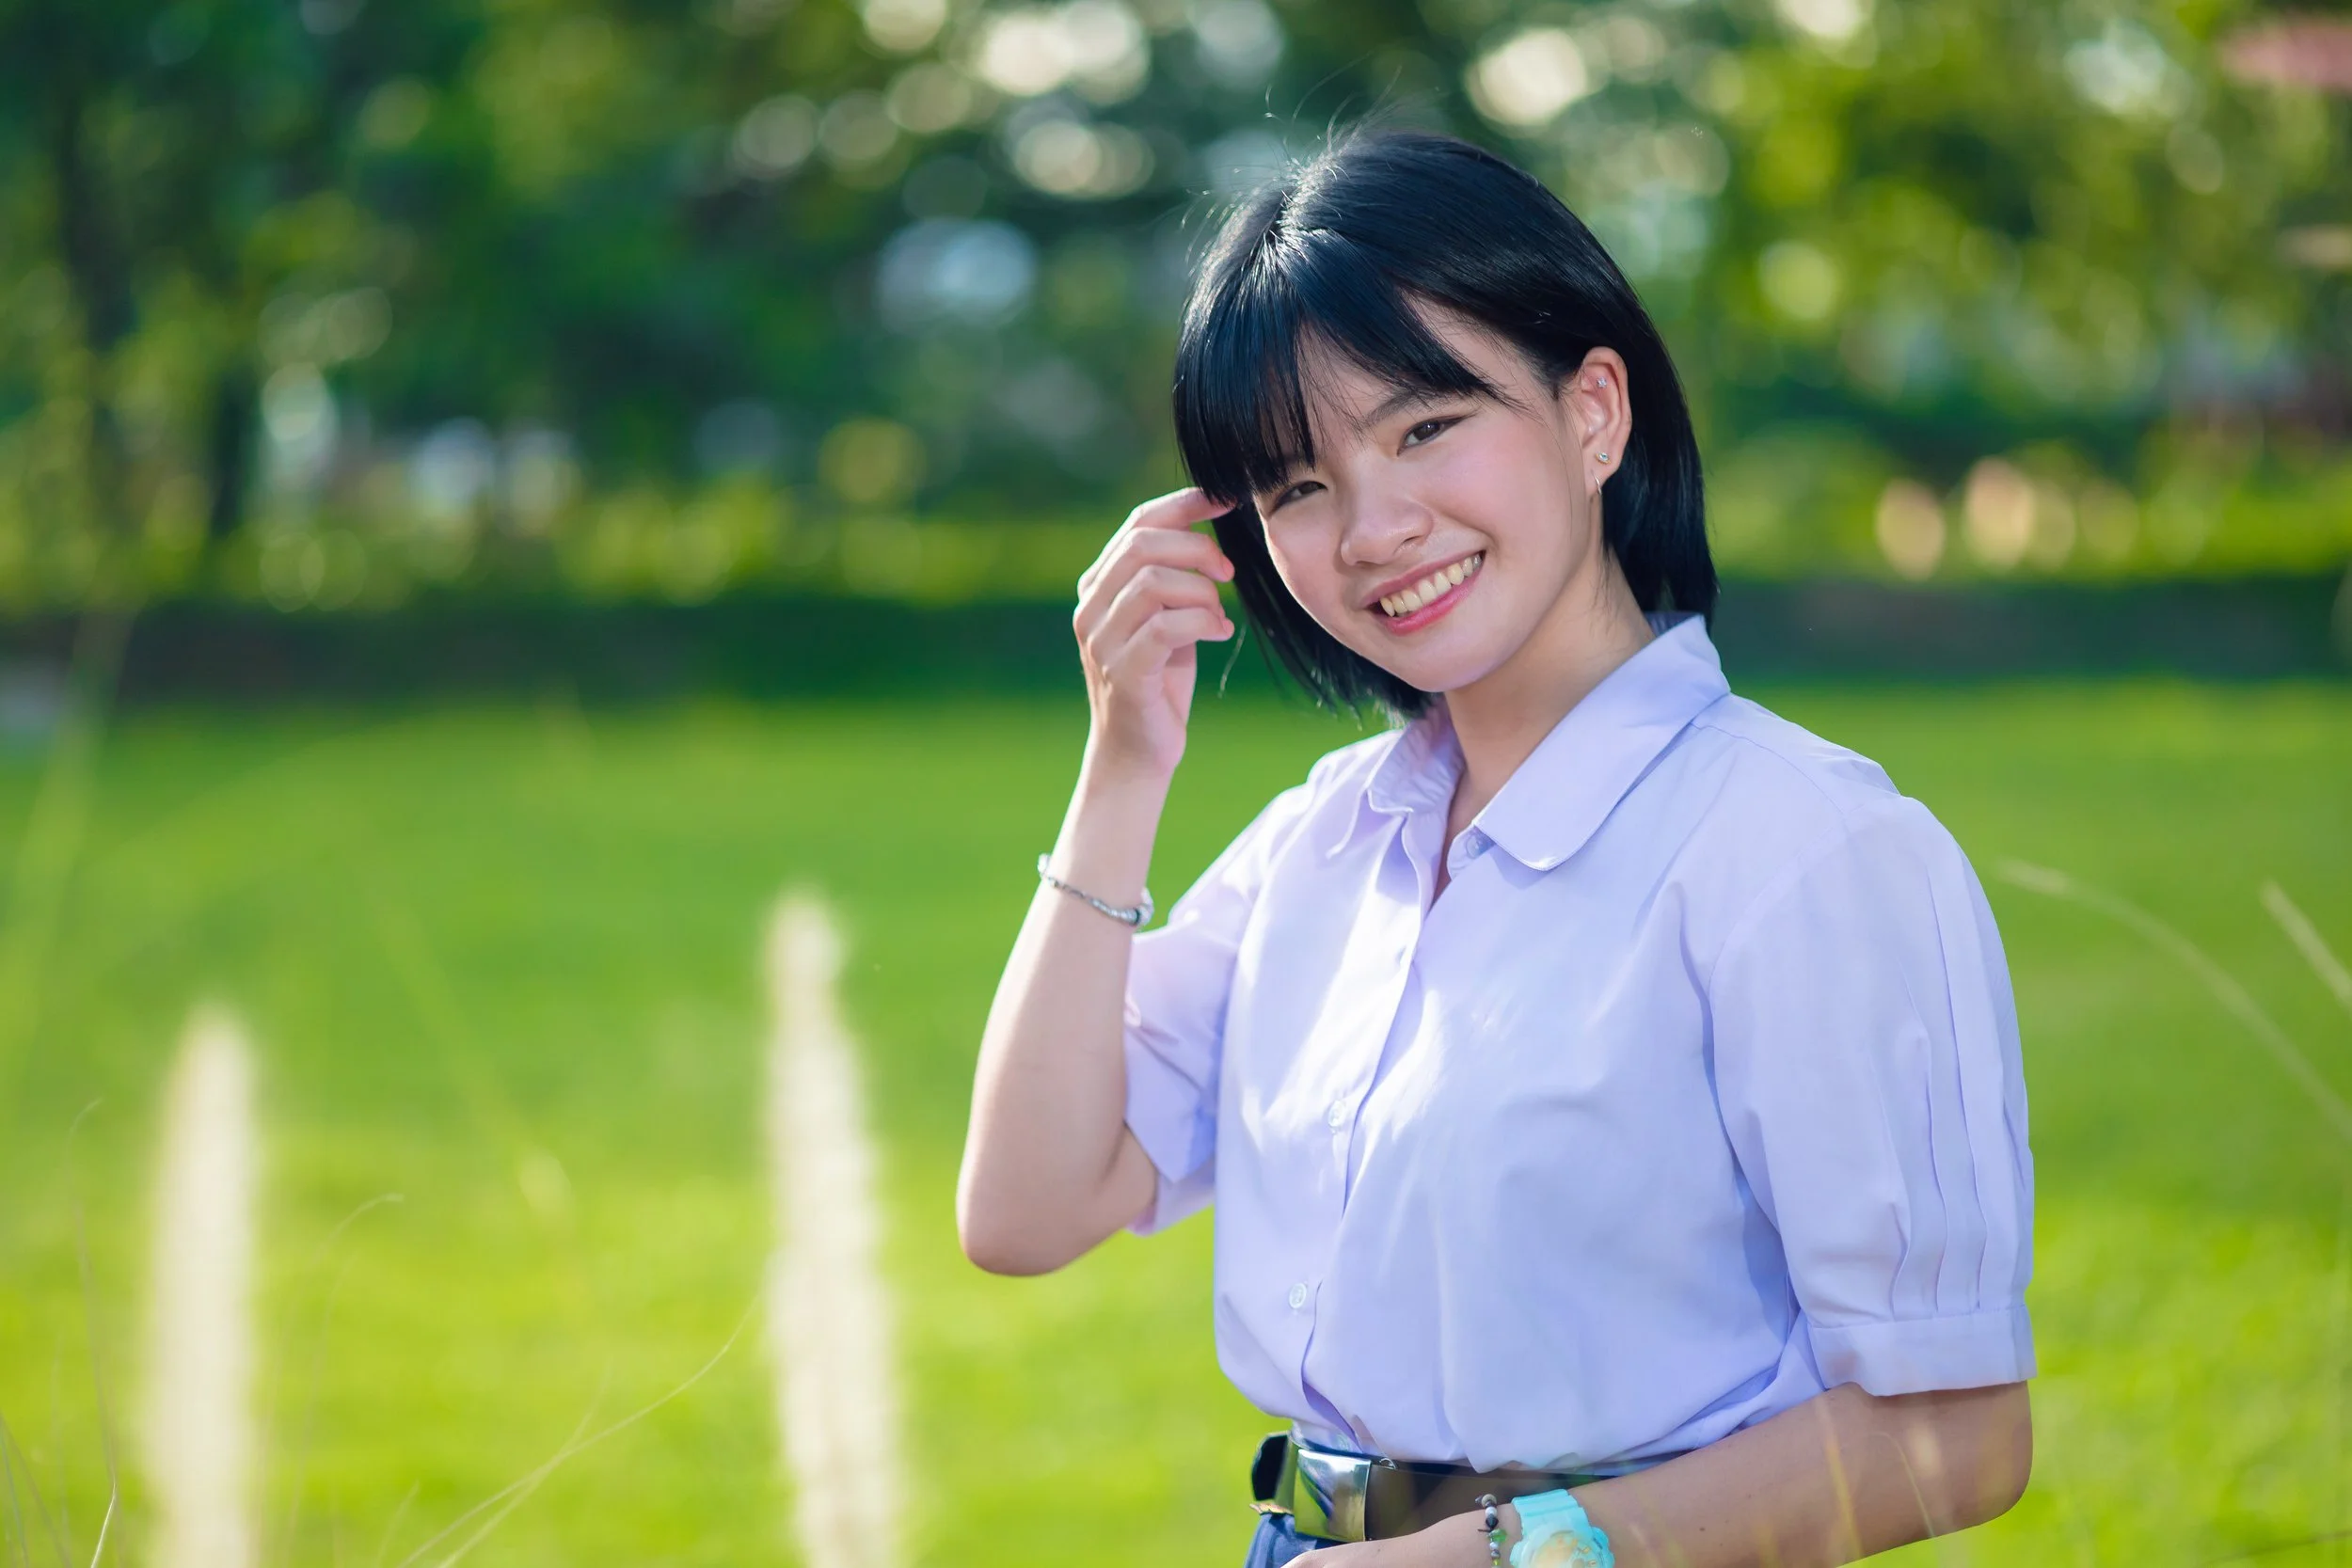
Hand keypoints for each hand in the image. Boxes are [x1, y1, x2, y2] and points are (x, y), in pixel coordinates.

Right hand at [1071, 487, 1234, 782]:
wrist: (1137, 752)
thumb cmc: (1159, 680)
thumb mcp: (1166, 617)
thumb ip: (1174, 577)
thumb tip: (1209, 527)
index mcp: (1099, 586)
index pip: (1138, 524)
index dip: (1185, 504)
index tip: (1227, 500)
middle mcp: (1091, 608)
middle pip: (1143, 544)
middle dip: (1198, 549)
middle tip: (1228, 572)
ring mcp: (1102, 640)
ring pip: (1154, 581)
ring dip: (1202, 592)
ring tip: (1219, 614)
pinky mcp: (1123, 672)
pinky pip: (1167, 626)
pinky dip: (1204, 622)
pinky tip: (1219, 633)